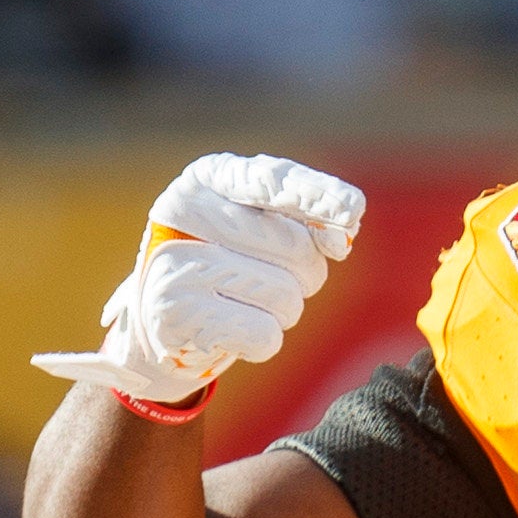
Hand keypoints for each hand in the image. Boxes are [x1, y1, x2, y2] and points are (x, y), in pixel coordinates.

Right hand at [34, 154, 361, 415]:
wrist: (164, 319)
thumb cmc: (228, 262)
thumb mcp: (261, 224)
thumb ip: (305, 219)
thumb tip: (341, 238)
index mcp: (207, 177)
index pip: (271, 181)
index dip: (316, 195)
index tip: (353, 210)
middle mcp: (183, 211)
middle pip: (298, 249)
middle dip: (305, 273)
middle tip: (268, 277)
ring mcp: (173, 262)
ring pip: (287, 297)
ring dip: (283, 309)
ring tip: (242, 301)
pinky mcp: (173, 314)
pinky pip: (266, 335)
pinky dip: (261, 340)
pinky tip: (229, 329)